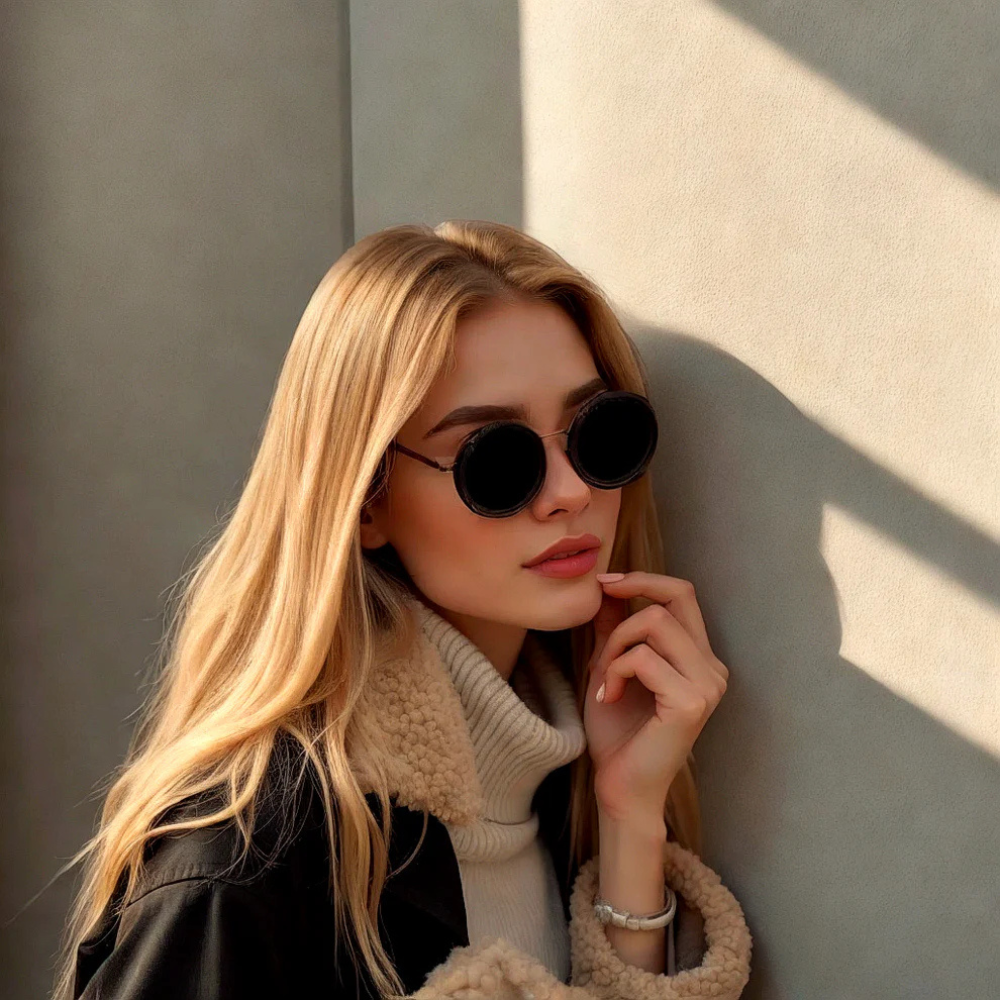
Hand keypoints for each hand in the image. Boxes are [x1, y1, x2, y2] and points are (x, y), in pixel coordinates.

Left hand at [583, 572, 729, 820]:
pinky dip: (616, 671)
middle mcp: (712, 668)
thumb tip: (608, 585)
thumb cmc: (617, 731)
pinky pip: (643, 658)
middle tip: (601, 656)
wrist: (620, 786)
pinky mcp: (691, 702)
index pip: (682, 593)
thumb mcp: (611, 665)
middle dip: (622, 619)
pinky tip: (610, 697)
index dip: (644, 579)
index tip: (606, 583)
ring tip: (606, 681)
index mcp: (700, 657)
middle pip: (669, 601)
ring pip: (653, 624)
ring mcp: (707, 685)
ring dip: (616, 648)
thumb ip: (614, 626)